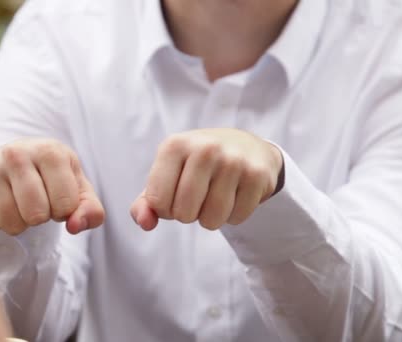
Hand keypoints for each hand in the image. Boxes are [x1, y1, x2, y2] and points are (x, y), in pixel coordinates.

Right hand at [0, 139, 104, 234]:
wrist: (15, 158)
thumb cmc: (52, 177)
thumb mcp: (79, 189)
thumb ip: (90, 210)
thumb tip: (74, 227)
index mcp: (50, 151)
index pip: (65, 205)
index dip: (64, 210)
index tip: (56, 196)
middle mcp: (17, 154)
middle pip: (36, 215)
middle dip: (41, 217)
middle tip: (37, 201)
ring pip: (11, 223)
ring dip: (20, 223)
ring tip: (20, 203)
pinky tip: (1, 204)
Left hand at [130, 128, 282, 230]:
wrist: (244, 145)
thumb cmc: (195, 166)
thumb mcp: (166, 176)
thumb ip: (147, 203)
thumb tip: (145, 223)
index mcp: (175, 145)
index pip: (158, 202)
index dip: (165, 209)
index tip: (174, 194)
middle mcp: (205, 148)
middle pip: (184, 214)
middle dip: (188, 215)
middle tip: (197, 196)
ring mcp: (233, 161)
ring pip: (211, 220)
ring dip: (210, 218)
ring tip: (214, 196)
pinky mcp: (257, 175)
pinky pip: (237, 219)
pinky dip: (233, 216)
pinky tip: (234, 195)